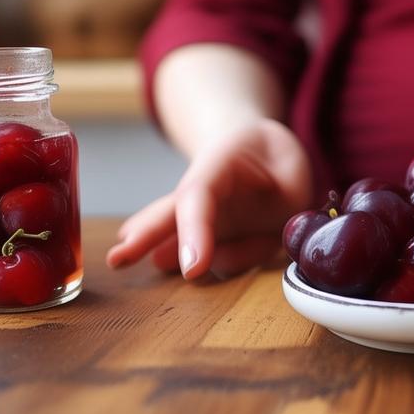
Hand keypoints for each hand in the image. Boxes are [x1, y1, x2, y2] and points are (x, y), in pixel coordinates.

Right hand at [106, 118, 311, 279]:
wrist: (258, 145)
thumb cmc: (275, 156)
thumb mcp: (295, 171)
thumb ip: (283, 207)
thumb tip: (260, 245)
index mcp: (221, 164)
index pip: (201, 198)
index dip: (195, 233)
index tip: (192, 268)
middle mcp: (205, 190)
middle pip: (172, 211)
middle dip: (147, 235)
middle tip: (118, 258)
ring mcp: (202, 212)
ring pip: (171, 227)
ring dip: (151, 243)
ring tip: (123, 254)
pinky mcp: (206, 230)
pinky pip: (188, 243)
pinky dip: (171, 250)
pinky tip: (157, 258)